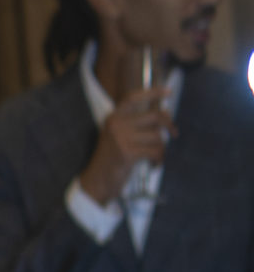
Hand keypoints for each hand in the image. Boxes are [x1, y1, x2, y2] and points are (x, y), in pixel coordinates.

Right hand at [77, 86, 169, 205]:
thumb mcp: (119, 136)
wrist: (98, 180)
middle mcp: (116, 125)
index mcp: (113, 118)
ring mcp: (121, 138)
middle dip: (169, 125)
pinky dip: (159, 159)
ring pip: (158, 136)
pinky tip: (153, 165)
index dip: (152, 92)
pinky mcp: (128, 153)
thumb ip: (137, 124)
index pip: (133, 98)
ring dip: (161, 148)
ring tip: (155, 157)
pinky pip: (156, 151)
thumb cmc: (112, 158)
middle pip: (155, 116)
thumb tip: (165, 113)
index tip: (169, 91)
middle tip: (174, 134)